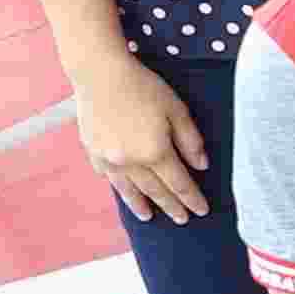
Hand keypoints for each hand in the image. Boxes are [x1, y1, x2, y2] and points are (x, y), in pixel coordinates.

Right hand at [73, 49, 212, 222]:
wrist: (100, 74)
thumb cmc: (144, 87)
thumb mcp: (177, 110)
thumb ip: (190, 140)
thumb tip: (201, 166)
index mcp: (155, 152)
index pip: (179, 184)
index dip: (192, 198)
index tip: (202, 211)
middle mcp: (131, 162)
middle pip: (155, 191)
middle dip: (171, 206)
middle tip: (182, 220)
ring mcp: (108, 159)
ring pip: (128, 189)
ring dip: (140, 205)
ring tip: (148, 217)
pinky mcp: (92, 151)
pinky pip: (107, 175)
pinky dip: (117, 185)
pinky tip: (123, 190)